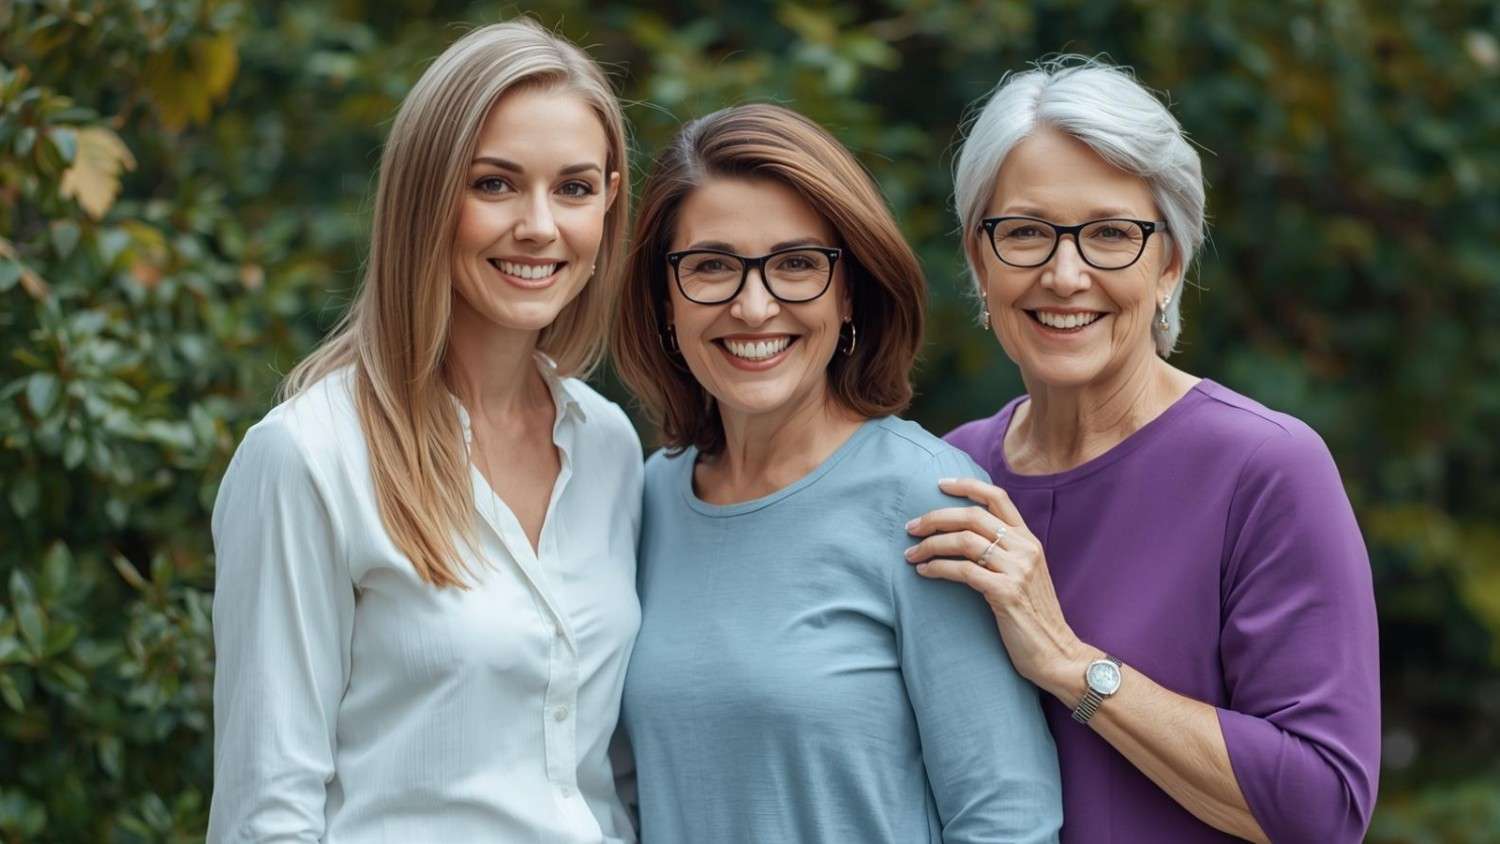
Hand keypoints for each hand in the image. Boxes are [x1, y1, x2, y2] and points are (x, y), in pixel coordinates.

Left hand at [904, 477, 1089, 698]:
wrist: (1057, 653)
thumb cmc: (1033, 617)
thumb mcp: (1024, 576)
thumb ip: (1004, 554)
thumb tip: (964, 538)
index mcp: (1029, 540)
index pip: (997, 498)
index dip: (967, 485)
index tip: (939, 484)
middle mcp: (1025, 548)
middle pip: (973, 516)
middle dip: (936, 517)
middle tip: (910, 527)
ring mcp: (1017, 570)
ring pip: (965, 541)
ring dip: (931, 545)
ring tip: (910, 554)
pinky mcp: (1006, 593)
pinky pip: (963, 570)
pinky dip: (938, 568)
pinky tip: (923, 572)